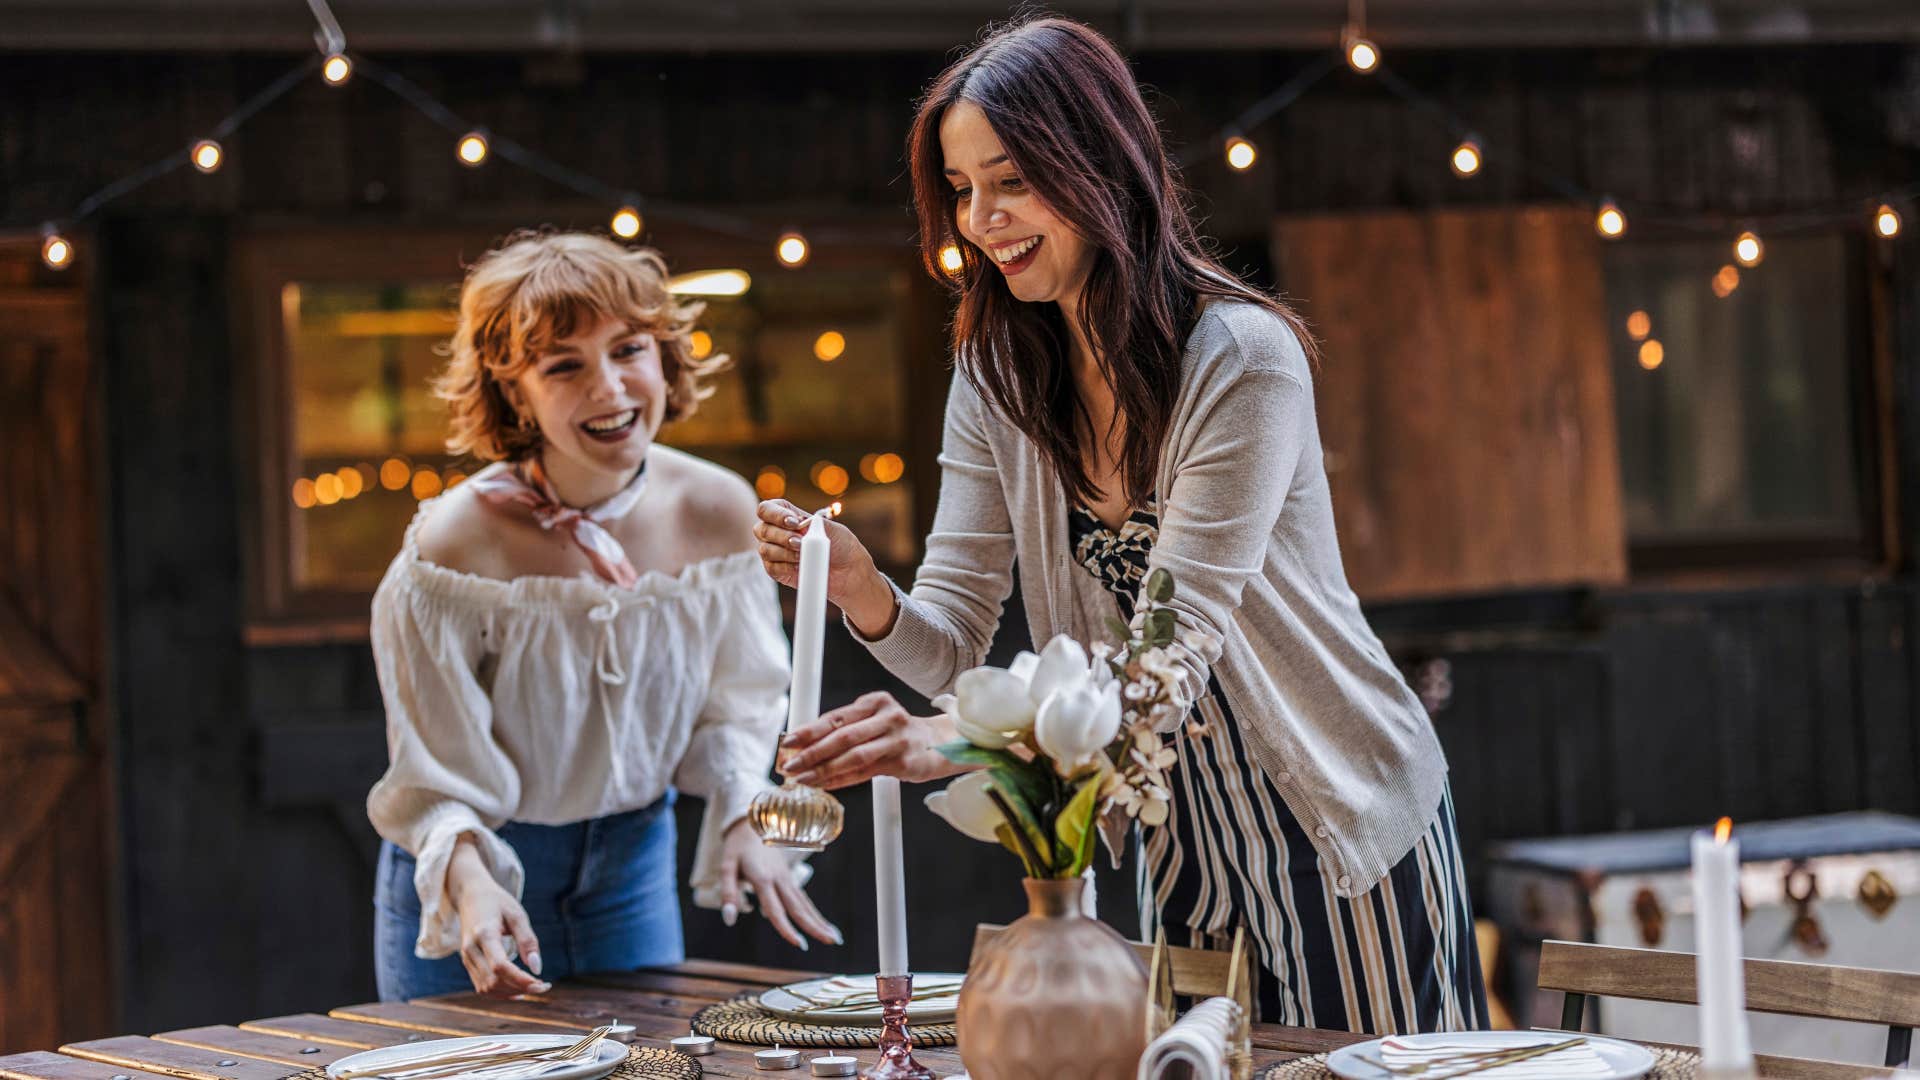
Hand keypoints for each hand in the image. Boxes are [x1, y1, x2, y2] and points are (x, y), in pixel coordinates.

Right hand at [447, 838, 549, 996]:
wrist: (469, 896)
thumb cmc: (497, 902)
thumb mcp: (517, 914)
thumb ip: (528, 940)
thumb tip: (537, 968)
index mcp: (484, 934)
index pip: (500, 966)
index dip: (521, 980)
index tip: (542, 984)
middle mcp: (470, 949)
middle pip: (493, 981)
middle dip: (520, 988)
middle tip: (544, 987)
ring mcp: (466, 958)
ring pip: (486, 988)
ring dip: (511, 993)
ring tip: (534, 988)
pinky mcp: (467, 963)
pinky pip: (482, 986)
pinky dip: (500, 992)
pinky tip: (518, 990)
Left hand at [718, 819, 842, 949]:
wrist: (752, 822)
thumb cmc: (737, 846)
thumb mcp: (726, 867)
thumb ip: (729, 894)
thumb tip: (730, 920)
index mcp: (763, 879)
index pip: (777, 910)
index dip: (788, 929)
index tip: (801, 944)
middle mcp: (779, 879)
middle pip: (800, 907)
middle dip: (816, 926)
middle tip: (834, 942)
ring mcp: (786, 878)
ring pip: (805, 903)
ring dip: (820, 921)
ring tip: (835, 937)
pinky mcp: (788, 877)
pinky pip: (802, 898)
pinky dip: (814, 912)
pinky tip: (821, 924)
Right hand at [752, 500, 896, 637]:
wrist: (847, 571)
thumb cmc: (840, 545)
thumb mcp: (830, 528)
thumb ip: (812, 523)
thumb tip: (799, 526)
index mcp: (786, 515)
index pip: (766, 509)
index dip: (775, 514)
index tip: (795, 523)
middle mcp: (776, 532)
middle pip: (761, 529)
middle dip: (781, 536)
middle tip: (800, 543)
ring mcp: (774, 551)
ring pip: (764, 549)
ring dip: (784, 552)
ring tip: (802, 555)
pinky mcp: (776, 570)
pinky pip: (771, 568)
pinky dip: (785, 566)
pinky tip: (799, 566)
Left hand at [780, 692, 970, 789]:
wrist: (941, 743)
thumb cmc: (897, 733)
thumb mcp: (874, 720)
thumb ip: (845, 729)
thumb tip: (803, 745)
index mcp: (875, 702)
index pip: (836, 717)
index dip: (809, 730)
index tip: (787, 742)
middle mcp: (887, 717)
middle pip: (842, 736)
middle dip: (811, 753)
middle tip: (789, 765)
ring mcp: (897, 740)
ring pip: (853, 757)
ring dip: (824, 770)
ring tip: (802, 779)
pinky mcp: (904, 762)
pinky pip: (866, 773)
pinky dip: (842, 780)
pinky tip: (825, 785)